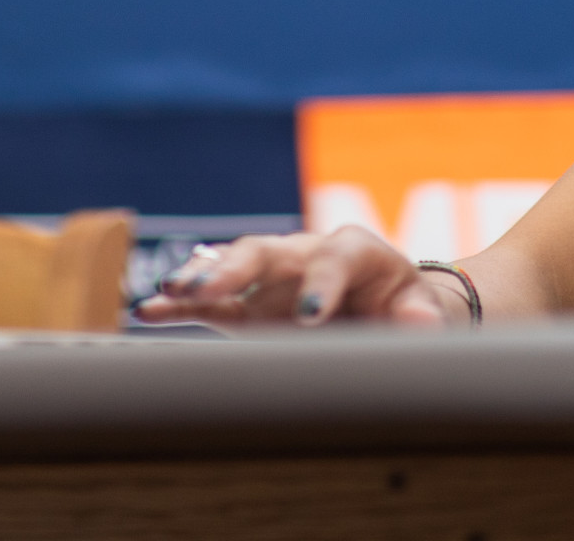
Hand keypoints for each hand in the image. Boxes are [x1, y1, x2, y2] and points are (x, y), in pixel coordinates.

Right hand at [132, 227, 455, 329]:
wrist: (395, 310)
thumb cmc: (410, 308)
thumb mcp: (426, 312)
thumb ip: (422, 317)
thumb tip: (422, 324)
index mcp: (355, 250)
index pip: (335, 256)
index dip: (322, 283)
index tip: (312, 315)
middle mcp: (305, 254)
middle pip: (267, 249)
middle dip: (237, 266)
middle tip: (210, 286)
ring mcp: (274, 280)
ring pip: (232, 268)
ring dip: (200, 277)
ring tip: (169, 290)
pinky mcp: (253, 306)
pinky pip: (213, 303)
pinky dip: (181, 307)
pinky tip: (147, 311)